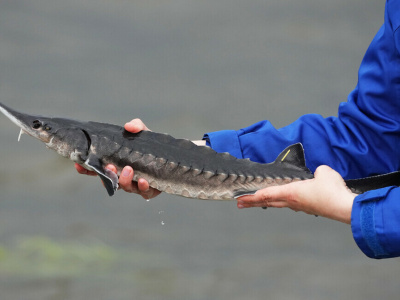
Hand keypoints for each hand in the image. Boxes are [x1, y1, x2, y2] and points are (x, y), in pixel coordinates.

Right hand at [75, 118, 160, 199]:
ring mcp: (135, 185)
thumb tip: (129, 126)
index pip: (97, 169)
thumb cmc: (152, 146)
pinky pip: (144, 193)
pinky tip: (144, 181)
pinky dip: (143, 187)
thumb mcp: (143, 133)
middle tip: (110, 166)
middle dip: (107, 175)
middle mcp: (123, 176)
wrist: (173, 157)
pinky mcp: (149, 190)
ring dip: (125, 180)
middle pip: (109, 180)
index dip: (86, 169)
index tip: (79, 165)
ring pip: (125, 187)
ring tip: (128, 170)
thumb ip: (136, 126)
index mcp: (117, 164)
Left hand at [237, 165, 356, 223]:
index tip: (241, 199)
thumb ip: (316, 171)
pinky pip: (290, 204)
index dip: (252, 196)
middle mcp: (292, 202)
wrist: (344, 207)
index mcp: (291, 193)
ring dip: (266, 203)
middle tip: (240, 204)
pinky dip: (281, 202)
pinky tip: (284, 201)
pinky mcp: (308, 208)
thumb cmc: (331, 191)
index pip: (267, 194)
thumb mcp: (322, 172)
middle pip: (267, 202)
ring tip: (257, 202)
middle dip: (252, 202)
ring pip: (278, 204)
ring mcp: (300, 207)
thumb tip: (318, 175)